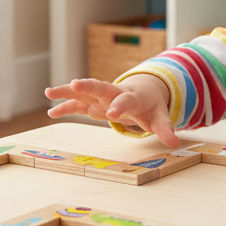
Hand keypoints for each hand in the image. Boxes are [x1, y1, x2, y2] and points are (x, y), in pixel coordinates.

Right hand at [44, 75, 178, 146]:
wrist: (142, 92)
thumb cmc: (150, 105)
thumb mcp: (159, 117)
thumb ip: (165, 129)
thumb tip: (175, 142)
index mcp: (132, 96)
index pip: (125, 100)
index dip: (119, 106)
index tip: (111, 115)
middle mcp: (113, 93)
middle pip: (100, 87)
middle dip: (88, 85)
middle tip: (74, 83)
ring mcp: (101, 97)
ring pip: (83, 92)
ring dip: (67, 91)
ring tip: (49, 92)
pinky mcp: (93, 103)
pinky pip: (77, 105)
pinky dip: (65, 107)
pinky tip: (51, 112)